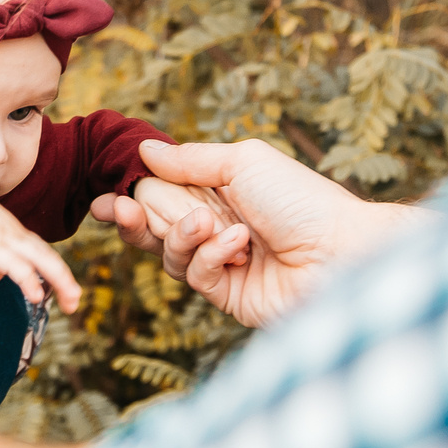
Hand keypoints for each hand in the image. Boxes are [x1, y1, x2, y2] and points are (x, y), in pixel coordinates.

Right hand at [0, 174, 81, 310]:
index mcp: (14, 232)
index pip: (42, 253)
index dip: (57, 272)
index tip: (64, 292)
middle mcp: (15, 235)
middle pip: (49, 258)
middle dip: (66, 281)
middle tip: (75, 302)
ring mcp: (5, 240)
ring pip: (42, 260)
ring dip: (60, 281)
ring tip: (72, 301)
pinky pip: (16, 266)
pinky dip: (29, 281)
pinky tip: (36, 296)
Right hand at [88, 139, 415, 327]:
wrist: (343, 253)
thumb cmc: (304, 200)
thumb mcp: (244, 163)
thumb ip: (190, 160)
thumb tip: (143, 151)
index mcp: (223, 191)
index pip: (163, 192)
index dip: (132, 195)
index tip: (104, 197)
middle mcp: (219, 227)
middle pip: (155, 225)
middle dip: (136, 216)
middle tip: (116, 208)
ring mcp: (224, 263)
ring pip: (169, 252)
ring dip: (181, 234)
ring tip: (207, 223)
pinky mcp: (229, 296)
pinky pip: (194, 275)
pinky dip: (209, 255)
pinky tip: (236, 243)